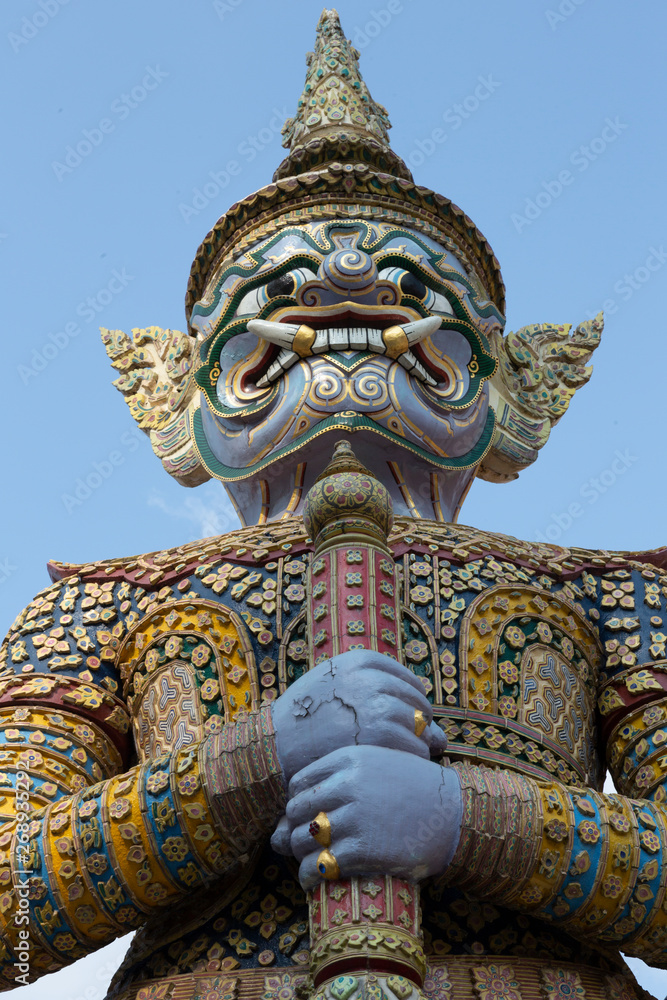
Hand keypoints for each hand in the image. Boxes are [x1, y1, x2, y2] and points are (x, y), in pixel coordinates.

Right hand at [270, 650, 445, 783]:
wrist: (274, 747)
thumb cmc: (305, 723)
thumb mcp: (336, 691)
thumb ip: (381, 700)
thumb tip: (441, 734)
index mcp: (362, 662)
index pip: (407, 680)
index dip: (405, 705)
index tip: (393, 723)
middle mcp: (374, 679)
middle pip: (418, 704)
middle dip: (413, 727)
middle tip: (389, 747)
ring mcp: (379, 706)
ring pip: (421, 730)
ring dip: (413, 747)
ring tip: (386, 761)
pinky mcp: (383, 736)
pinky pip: (416, 750)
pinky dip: (409, 764)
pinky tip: (387, 772)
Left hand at [271, 744, 460, 888]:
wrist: (454, 813)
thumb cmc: (413, 789)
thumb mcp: (377, 767)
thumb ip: (336, 783)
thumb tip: (284, 818)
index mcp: (349, 759)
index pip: (299, 782)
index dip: (298, 801)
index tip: (306, 815)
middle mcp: (347, 785)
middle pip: (296, 811)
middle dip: (294, 828)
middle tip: (304, 842)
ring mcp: (354, 817)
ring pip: (301, 839)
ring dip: (299, 854)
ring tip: (308, 862)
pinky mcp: (362, 850)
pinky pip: (317, 866)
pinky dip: (308, 876)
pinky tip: (312, 881)